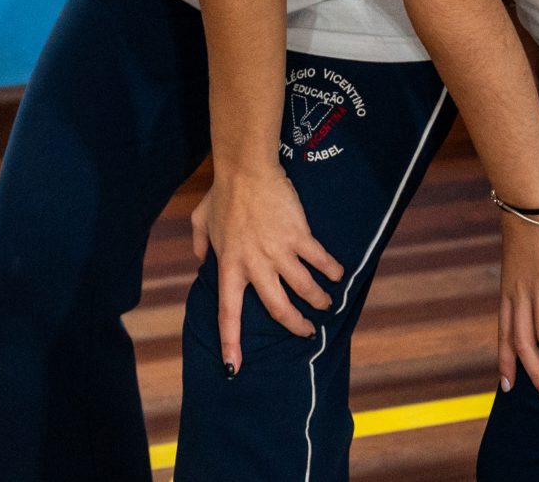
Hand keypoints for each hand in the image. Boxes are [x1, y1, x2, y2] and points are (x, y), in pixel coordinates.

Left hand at [187, 163, 343, 372]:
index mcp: (229, 266)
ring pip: (305, 290)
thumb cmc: (222, 193)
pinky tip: (338, 274)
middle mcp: (255, 265)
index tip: (233, 369)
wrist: (247, 168)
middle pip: (278, 309)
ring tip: (325, 304)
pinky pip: (321, 262)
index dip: (231, 343)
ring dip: (318, 301)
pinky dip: (333, 271)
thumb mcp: (201, 220)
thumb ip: (200, 244)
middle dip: (295, 326)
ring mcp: (278, 252)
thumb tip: (201, 261)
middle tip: (306, 331)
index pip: (228, 313)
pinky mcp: (299, 237)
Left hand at [498, 212, 538, 403]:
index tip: (508, 387)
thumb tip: (536, 312)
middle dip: (536, 374)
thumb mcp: (517, 270)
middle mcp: (520, 296)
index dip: (506, 362)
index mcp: (509, 295)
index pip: (504, 335)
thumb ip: (524, 293)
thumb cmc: (527, 238)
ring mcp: (538, 288)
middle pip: (524, 343)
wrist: (529, 209)